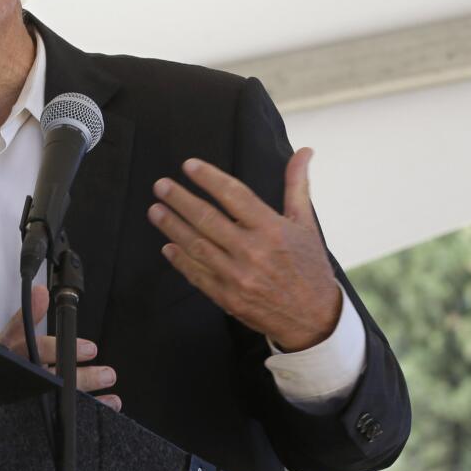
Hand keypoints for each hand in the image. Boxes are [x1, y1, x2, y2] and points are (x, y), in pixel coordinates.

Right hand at [0, 284, 121, 411]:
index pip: (37, 350)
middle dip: (83, 378)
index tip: (89, 349)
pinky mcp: (38, 409)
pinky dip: (88, 407)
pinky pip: (64, 410)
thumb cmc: (4, 358)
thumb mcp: (11, 335)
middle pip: (54, 379)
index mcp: (14, 355)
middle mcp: (23, 376)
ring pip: (61, 397)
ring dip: (89, 392)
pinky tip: (106, 404)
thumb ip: (27, 314)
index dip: (61, 350)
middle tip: (106, 374)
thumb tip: (40, 292)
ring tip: (109, 389)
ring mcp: (30, 395)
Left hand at [146, 149, 339, 351]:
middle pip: (208, 219)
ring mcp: (238, 277)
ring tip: (155, 210)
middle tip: (160, 186)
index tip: (188, 165)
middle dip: (180, 200)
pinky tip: (167, 247)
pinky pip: (197, 275)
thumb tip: (304, 151)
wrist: (314, 318)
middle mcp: (253, 251)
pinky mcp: (228, 298)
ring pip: (197, 246)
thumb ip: (297, 185)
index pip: (234, 195)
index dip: (209, 178)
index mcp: (272, 229)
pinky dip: (180, 260)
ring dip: (172, 227)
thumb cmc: (308, 265)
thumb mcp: (306, 223)